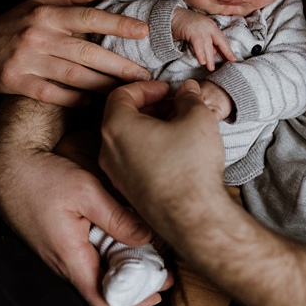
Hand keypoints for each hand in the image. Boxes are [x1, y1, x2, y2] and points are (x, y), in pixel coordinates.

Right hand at [0, 0, 150, 108]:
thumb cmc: (9, 25)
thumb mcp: (35, 2)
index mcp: (45, 13)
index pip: (88, 17)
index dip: (117, 23)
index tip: (144, 31)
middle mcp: (37, 35)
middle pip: (86, 51)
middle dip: (119, 64)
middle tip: (145, 75)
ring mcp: (27, 60)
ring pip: (73, 75)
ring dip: (103, 85)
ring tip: (126, 91)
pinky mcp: (16, 82)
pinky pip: (52, 94)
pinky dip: (73, 99)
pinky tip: (91, 102)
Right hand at [0, 122, 168, 305]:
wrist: (5, 165)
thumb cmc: (39, 176)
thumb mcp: (85, 190)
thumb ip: (118, 217)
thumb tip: (148, 238)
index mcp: (70, 256)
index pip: (103, 301)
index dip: (134, 304)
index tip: (159, 291)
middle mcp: (62, 262)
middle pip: (103, 290)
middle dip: (135, 286)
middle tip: (162, 269)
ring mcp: (58, 253)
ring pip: (95, 274)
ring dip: (122, 270)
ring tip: (148, 253)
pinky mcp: (56, 240)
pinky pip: (86, 258)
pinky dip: (109, 254)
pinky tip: (121, 235)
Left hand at [99, 81, 228, 245]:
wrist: (194, 218)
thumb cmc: (191, 167)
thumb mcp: (197, 118)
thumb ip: (189, 98)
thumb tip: (187, 91)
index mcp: (116, 127)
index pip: (121, 94)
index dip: (146, 87)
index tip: (167, 90)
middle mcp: (107, 150)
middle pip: (121, 117)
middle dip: (149, 107)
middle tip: (175, 107)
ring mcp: (115, 173)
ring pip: (126, 140)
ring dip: (149, 128)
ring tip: (178, 128)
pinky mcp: (126, 190)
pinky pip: (131, 160)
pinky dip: (148, 149)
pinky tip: (174, 151)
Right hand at [170, 7, 236, 70]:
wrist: (173, 15)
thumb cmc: (186, 23)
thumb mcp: (200, 31)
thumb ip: (207, 41)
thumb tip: (214, 53)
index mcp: (212, 26)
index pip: (222, 39)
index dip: (228, 50)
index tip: (233, 59)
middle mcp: (209, 27)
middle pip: (219, 42)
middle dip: (225, 53)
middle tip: (229, 64)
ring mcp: (201, 29)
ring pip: (208, 46)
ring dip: (210, 58)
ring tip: (211, 68)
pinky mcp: (192, 32)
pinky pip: (198, 45)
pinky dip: (200, 54)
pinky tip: (202, 61)